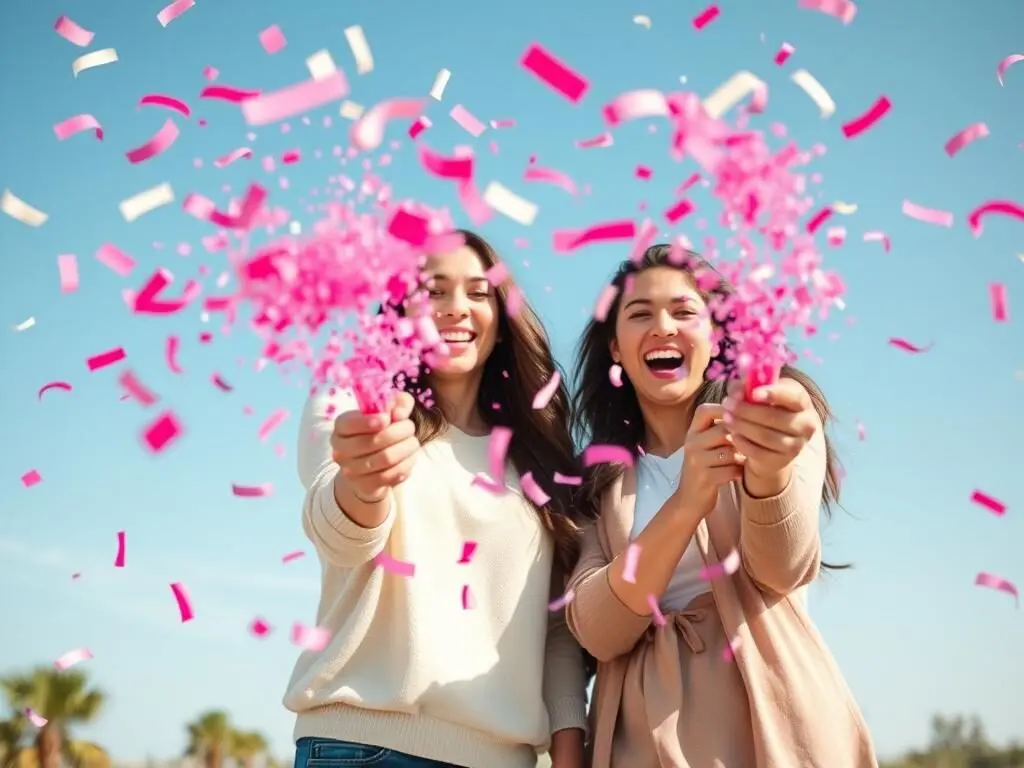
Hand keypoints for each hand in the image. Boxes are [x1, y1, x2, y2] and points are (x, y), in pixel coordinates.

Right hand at [331, 391, 419, 502]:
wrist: (370, 469)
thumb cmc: (381, 432)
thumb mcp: (390, 411)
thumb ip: (398, 402)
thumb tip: (400, 413)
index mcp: (342, 426)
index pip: (350, 423)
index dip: (369, 421)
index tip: (387, 418)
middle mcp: (341, 449)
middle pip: (374, 441)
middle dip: (400, 432)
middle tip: (410, 429)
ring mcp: (350, 470)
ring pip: (385, 459)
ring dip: (406, 449)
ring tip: (413, 444)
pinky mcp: (364, 486)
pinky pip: (388, 476)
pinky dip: (404, 466)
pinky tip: (409, 459)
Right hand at [674, 403, 744, 517]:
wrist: (690, 500)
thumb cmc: (707, 467)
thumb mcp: (707, 445)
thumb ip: (721, 428)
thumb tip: (749, 409)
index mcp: (692, 432)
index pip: (705, 410)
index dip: (725, 409)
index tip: (742, 416)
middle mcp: (691, 443)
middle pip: (723, 430)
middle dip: (740, 438)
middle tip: (749, 445)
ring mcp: (696, 461)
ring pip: (730, 451)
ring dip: (741, 457)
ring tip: (742, 461)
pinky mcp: (704, 478)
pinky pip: (731, 470)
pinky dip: (738, 472)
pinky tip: (737, 474)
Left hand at [722, 377, 817, 487]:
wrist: (771, 444)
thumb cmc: (764, 410)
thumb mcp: (758, 395)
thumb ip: (747, 388)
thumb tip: (737, 391)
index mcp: (802, 403)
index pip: (794, 396)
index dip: (774, 393)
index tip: (753, 393)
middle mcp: (805, 424)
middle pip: (776, 418)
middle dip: (747, 410)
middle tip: (727, 404)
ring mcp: (796, 445)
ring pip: (766, 436)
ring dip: (743, 426)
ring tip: (727, 418)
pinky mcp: (783, 461)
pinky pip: (759, 452)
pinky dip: (744, 443)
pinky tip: (733, 435)